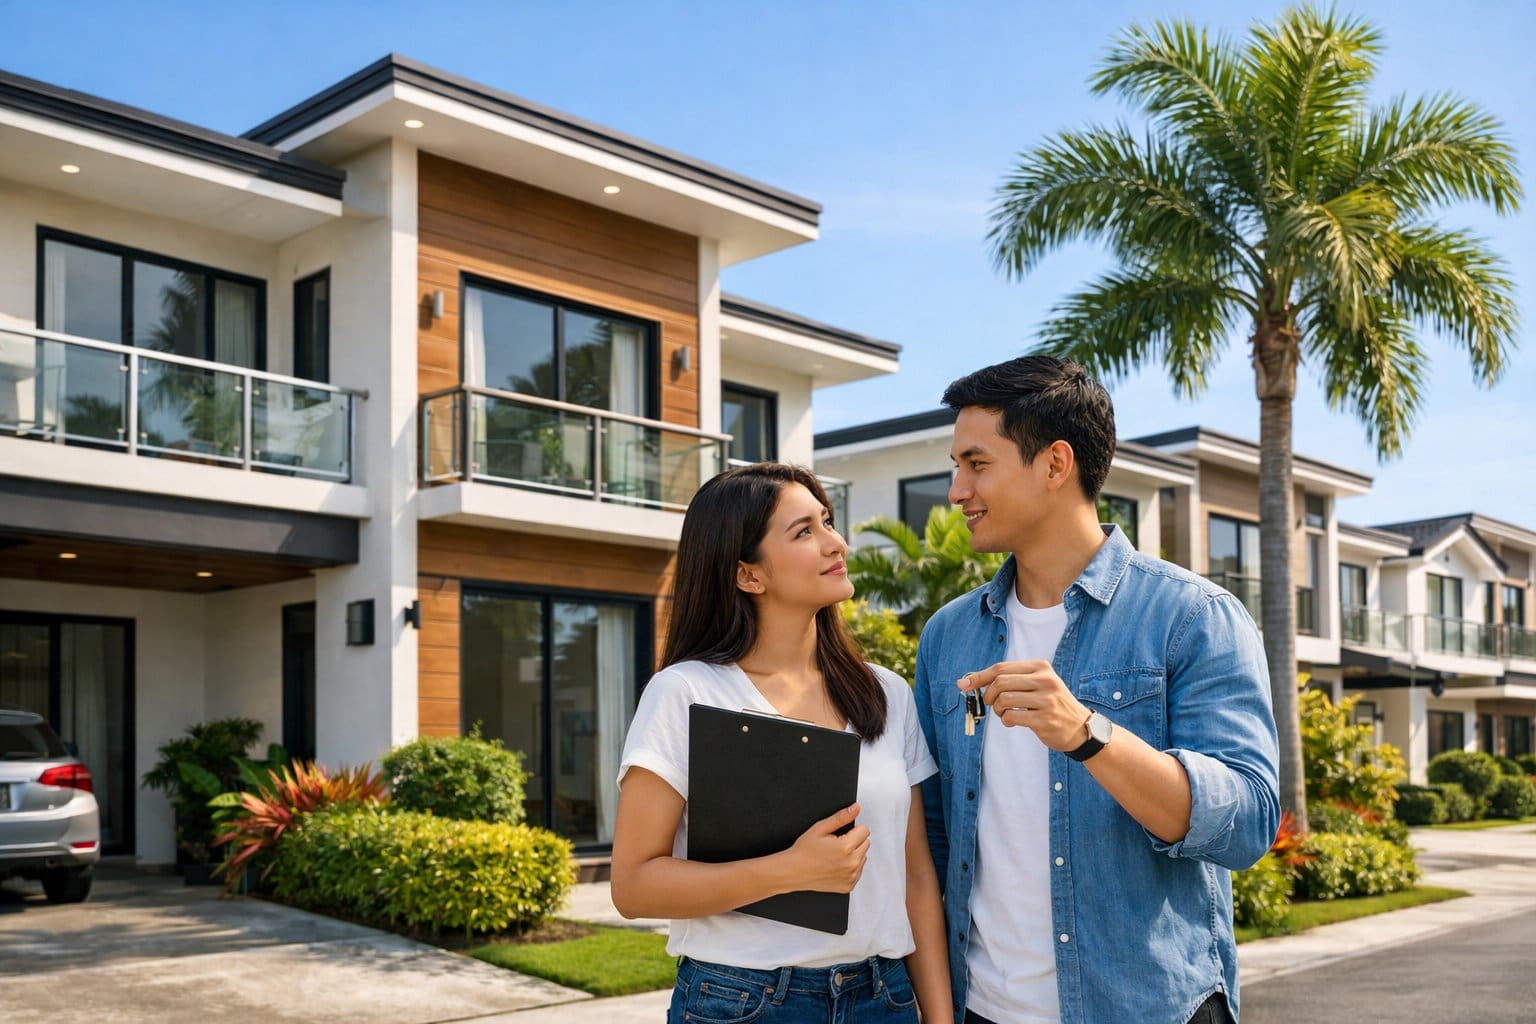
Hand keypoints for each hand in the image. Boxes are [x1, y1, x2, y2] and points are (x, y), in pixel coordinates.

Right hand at [787, 803, 869, 893]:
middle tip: (836, 845)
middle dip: (854, 841)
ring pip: (863, 857)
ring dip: (854, 855)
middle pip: (866, 843)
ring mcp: (851, 876)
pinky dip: (850, 868)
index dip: (852, 829)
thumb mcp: (820, 828)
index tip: (840, 834)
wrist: (793, 871)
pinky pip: (858, 871)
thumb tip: (856, 808)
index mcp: (846, 847)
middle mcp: (851, 863)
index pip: (865, 830)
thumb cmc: (804, 851)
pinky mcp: (849, 885)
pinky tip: (836, 865)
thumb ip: (841, 817)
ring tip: (835, 856)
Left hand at [959, 661, 1090, 751]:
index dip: (979, 677)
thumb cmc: (1050, 704)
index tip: (962, 685)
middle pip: (1000, 682)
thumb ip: (1010, 679)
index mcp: (1040, 667)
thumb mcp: (1037, 684)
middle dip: (988, 695)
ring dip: (997, 709)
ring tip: (1003, 713)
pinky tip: (1012, 721)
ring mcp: (1046, 700)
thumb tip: (968, 681)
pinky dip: (1005, 721)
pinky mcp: (1045, 719)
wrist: (1080, 727)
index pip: (1001, 668)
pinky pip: (1011, 718)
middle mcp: (1045, 680)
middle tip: (991, 703)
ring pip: (1004, 700)